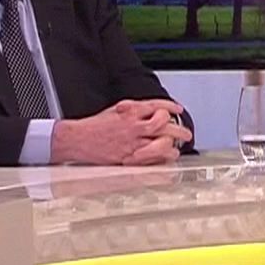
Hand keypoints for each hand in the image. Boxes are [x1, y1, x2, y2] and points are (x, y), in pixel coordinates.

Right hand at [53, 100, 193, 164]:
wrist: (78, 138)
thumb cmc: (95, 125)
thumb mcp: (116, 110)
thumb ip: (134, 109)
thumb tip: (150, 109)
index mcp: (130, 111)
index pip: (157, 105)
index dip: (171, 107)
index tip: (178, 109)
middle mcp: (134, 125)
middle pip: (164, 125)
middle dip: (179, 129)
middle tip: (186, 133)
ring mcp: (132, 142)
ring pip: (162, 142)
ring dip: (173, 144)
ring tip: (178, 147)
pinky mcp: (128, 157)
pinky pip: (152, 159)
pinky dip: (162, 158)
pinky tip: (167, 158)